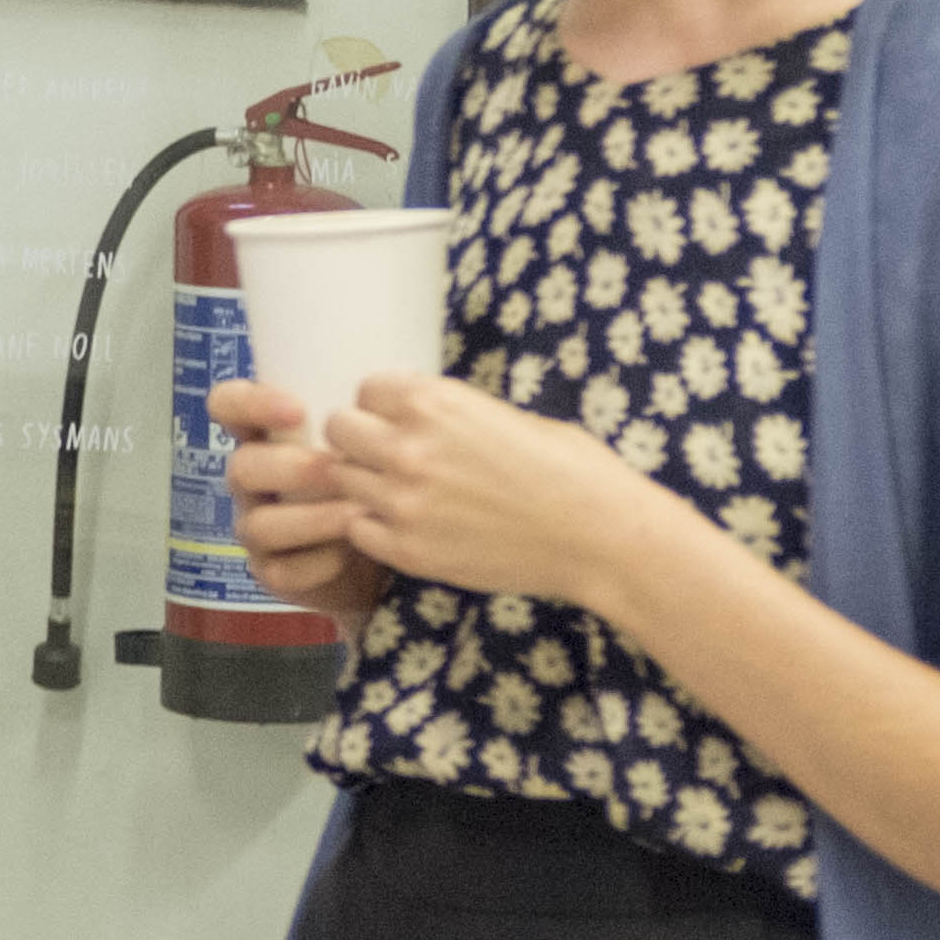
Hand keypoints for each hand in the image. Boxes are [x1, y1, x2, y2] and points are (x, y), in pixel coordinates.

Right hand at [205, 380, 388, 630]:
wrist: (390, 551)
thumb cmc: (378, 477)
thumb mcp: (370, 438)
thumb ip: (368, 415)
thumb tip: (402, 384)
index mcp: (267, 435)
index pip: (229, 405)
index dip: (248, 402)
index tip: (296, 409)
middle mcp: (254, 480)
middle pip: (240, 467)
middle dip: (287, 467)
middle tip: (335, 468)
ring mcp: (259, 527)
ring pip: (258, 524)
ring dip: (306, 518)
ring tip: (353, 513)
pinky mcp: (274, 573)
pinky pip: (279, 571)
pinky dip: (313, 562)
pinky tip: (348, 552)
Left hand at [308, 374, 680, 621]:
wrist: (600, 535)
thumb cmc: (570, 468)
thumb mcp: (506, 415)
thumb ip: (448, 413)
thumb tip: (411, 412)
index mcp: (434, 403)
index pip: (366, 389)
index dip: (382, 405)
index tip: (399, 420)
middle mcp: (409, 448)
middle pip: (339, 429)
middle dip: (359, 439)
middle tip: (386, 455)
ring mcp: (403, 502)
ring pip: (340, 479)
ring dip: (364, 482)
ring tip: (399, 492)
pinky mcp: (408, 550)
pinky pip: (357, 528)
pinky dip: (373, 526)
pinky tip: (405, 525)